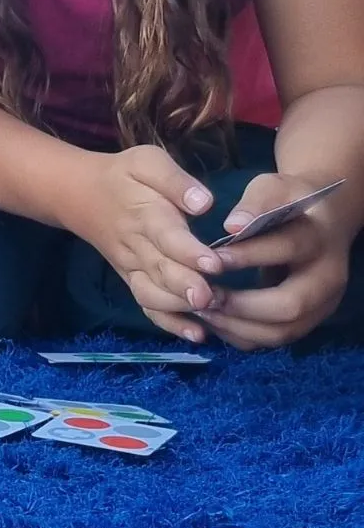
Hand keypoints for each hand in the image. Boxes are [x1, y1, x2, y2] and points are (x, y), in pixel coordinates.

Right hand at [68, 146, 223, 342]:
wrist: (79, 195)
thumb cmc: (123, 176)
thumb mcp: (146, 161)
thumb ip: (174, 180)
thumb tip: (204, 203)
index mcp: (145, 214)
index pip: (167, 236)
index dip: (189, 251)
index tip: (214, 263)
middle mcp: (137, 246)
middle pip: (161, 271)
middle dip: (186, 287)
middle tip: (212, 298)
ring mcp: (133, 267)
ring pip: (153, 294)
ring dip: (180, 308)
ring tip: (211, 314)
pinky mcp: (133, 280)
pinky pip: (147, 306)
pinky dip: (169, 323)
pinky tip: (197, 335)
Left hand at [195, 173, 353, 348]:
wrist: (319, 223)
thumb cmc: (287, 202)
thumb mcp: (274, 187)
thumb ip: (255, 203)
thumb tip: (232, 226)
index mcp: (319, 239)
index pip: (287, 249)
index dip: (247, 255)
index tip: (211, 259)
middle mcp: (327, 279)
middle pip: (290, 306)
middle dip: (241, 306)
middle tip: (203, 295)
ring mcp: (320, 306)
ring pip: (281, 332)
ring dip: (236, 327)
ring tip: (201, 310)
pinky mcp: (306, 322)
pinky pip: (272, 340)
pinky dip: (240, 336)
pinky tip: (212, 320)